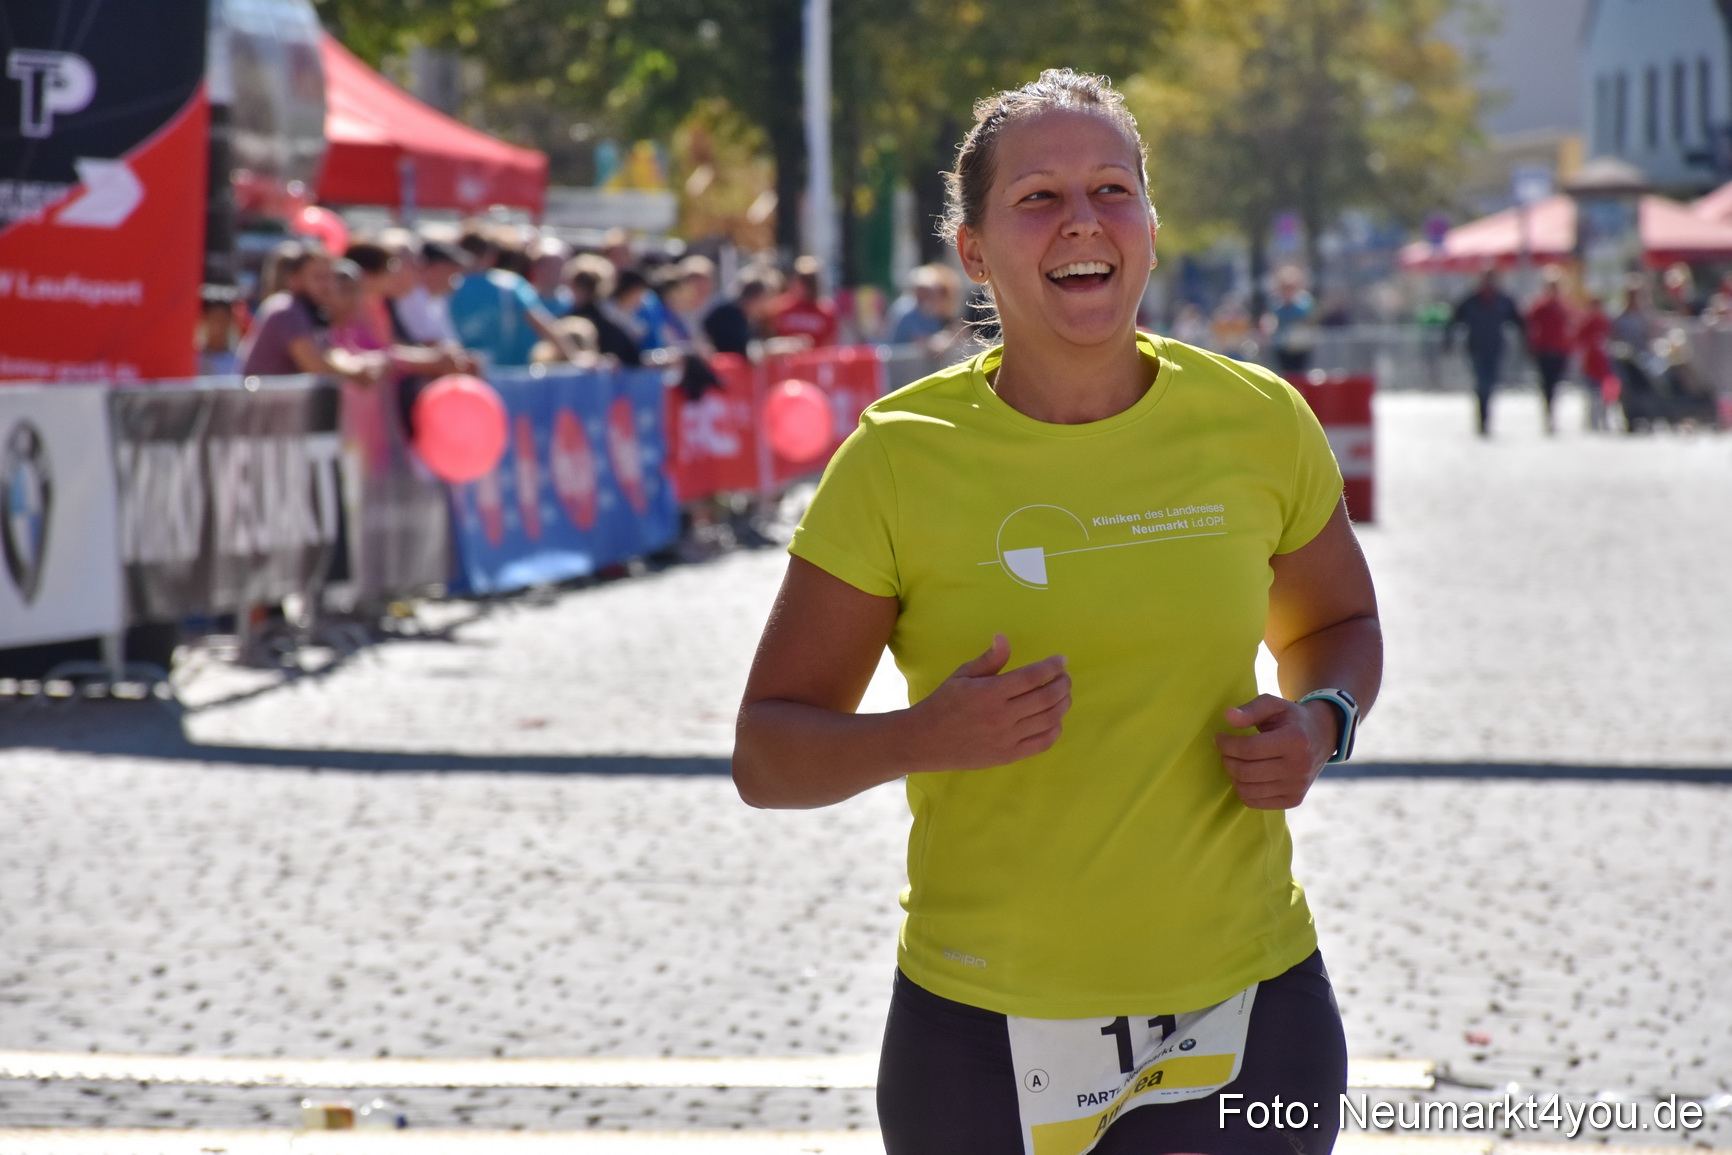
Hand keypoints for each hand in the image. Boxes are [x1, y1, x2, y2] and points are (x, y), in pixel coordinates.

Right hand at [903, 634, 1069, 772]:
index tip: (1061, 660)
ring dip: (1063, 704)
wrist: (926, 741)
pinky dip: (1056, 729)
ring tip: (1064, 694)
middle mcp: (1001, 716)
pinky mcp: (1009, 755)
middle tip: (1066, 677)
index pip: (1032, 676)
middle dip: (1063, 684)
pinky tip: (1056, 719)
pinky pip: (1042, 743)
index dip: (1052, 666)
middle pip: (1046, 697)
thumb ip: (989, 659)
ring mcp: (1007, 738)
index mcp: (990, 692)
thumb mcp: (962, 675)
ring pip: (1049, 719)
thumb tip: (1004, 637)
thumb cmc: (944, 703)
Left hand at [1213, 694, 1337, 809]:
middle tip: (1224, 750)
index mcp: (1295, 741)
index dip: (1226, 744)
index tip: (1218, 737)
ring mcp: (1298, 787)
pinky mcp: (1294, 800)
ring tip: (1234, 761)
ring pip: (1247, 790)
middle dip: (1227, 759)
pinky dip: (1243, 790)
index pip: (1249, 749)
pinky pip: (1255, 802)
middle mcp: (1299, 767)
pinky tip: (1245, 776)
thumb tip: (1228, 716)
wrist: (1322, 737)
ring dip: (1232, 775)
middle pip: (1246, 771)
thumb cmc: (1292, 719)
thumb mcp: (1274, 705)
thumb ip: (1250, 709)